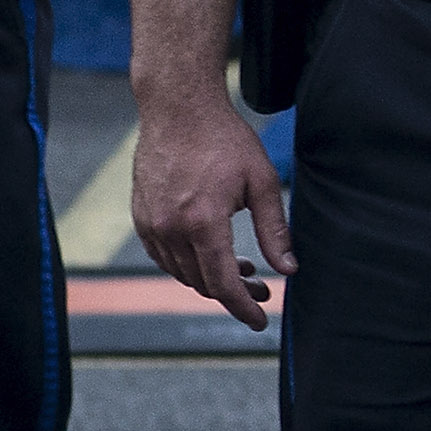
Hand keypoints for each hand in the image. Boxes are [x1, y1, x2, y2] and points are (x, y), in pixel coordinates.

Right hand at [131, 89, 291, 330]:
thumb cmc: (225, 140)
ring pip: (182, 273)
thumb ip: (274, 230)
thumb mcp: (263, 183)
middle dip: (234, 294)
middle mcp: (171, 229)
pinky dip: (188, 264)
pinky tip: (212, 254)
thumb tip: (289, 269)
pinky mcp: (141, 217)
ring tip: (244, 269)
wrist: (179, 109)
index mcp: (203, 223)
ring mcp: (151, 224)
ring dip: (212, 279)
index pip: (223, 284)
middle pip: (202, 283)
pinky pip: (164, 257)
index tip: (260, 321)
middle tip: (262, 289)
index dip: (243, 308)